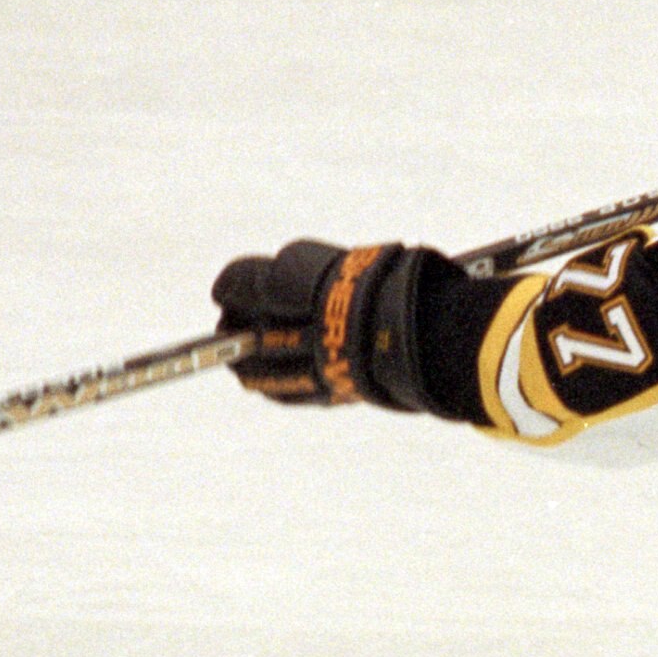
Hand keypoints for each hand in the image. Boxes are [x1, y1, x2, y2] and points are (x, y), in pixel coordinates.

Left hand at [213, 238, 426, 408]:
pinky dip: (272, 388)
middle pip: (248, 330)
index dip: (232, 288)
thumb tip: (274, 287)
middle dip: (234, 330)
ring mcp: (315, 359)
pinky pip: (289, 392)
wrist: (432, 328)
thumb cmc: (394, 284)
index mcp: (299, 280)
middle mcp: (299, 321)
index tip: (226, 291)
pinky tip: (261, 385)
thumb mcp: (342, 264)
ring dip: (245, 364)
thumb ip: (306, 277)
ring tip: (238, 362)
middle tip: (227, 327)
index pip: (242, 284)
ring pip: (262, 367)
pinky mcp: (331, 388)